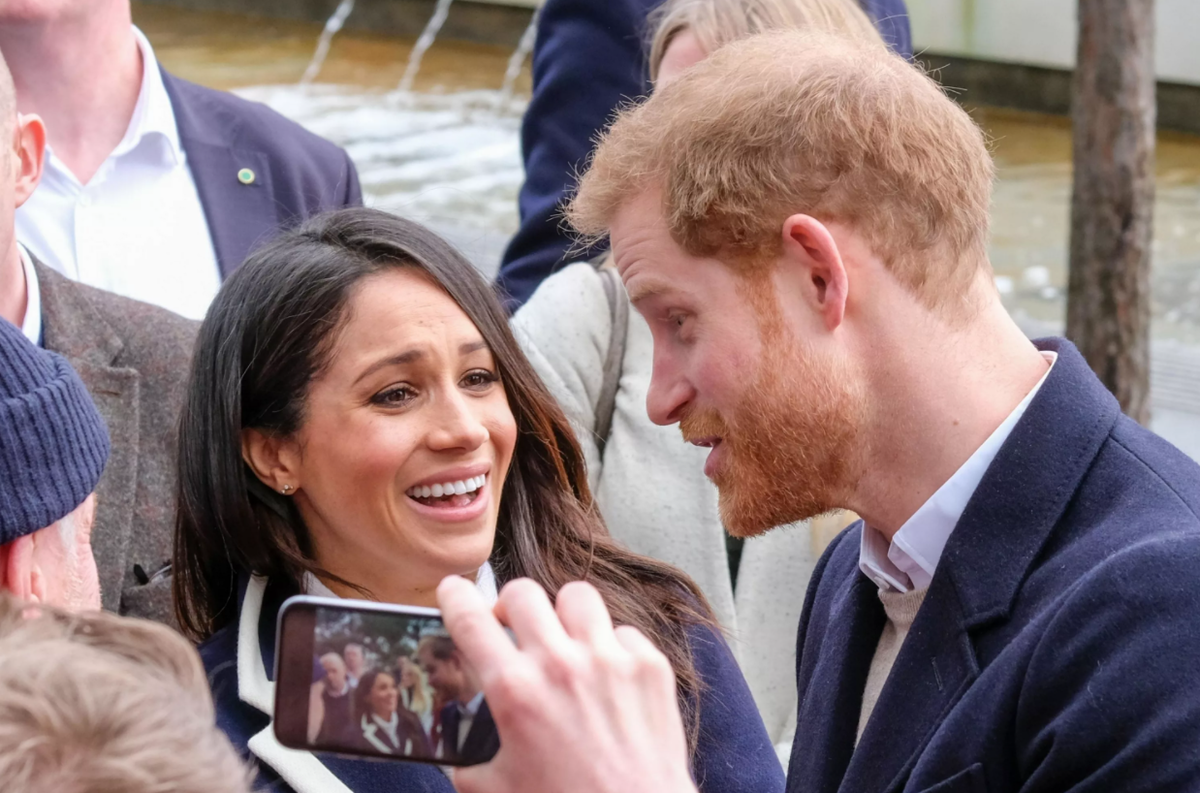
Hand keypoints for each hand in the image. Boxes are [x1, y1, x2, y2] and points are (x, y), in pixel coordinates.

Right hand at [438, 576, 697, 792]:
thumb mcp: (495, 788)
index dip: (454, 597)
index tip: (452, 590)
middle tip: (510, 629)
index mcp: (515, 691)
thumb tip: (460, 741)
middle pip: (522, 593)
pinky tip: (607, 675)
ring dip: (562, 615)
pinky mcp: (649, 667)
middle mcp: (561, 664)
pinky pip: (623, 632)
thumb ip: (469, 757)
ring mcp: (610, 660)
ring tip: (563, 641)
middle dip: (508, 607)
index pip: (470, 620)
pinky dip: (611, 647)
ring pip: (577, 596)